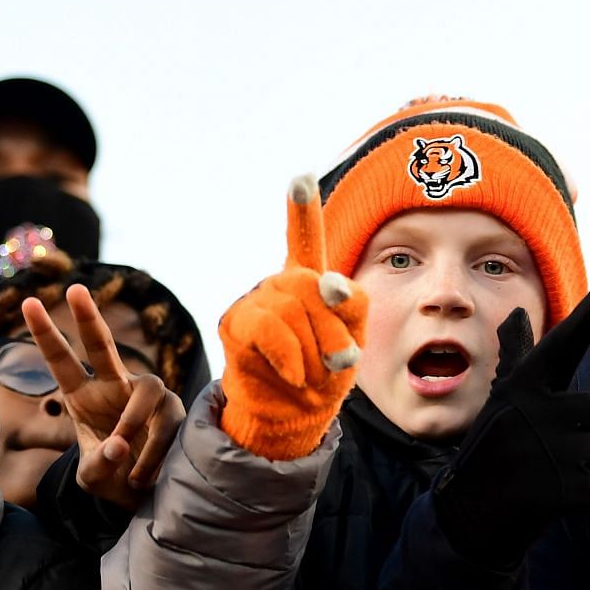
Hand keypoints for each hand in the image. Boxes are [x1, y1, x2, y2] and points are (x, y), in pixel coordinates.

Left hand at [20, 284, 183, 511]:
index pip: (62, 362)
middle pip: (103, 347)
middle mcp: (116, 388)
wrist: (148, 496)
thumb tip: (120, 445)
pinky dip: (156, 451)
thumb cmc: (114, 480)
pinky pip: (170, 422)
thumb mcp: (94, 478)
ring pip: (148, 390)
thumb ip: (99, 464)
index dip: (46, 334)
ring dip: (133, 423)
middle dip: (88, 318)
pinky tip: (144, 476)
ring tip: (127, 463)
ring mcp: (150, 398)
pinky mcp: (177, 412)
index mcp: (84, 398)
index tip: (29, 303)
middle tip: (74, 290)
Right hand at [218, 176, 368, 460]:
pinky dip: (291, 355)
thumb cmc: (327, 370)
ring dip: (315, 348)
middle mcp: (280, 282)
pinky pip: (270, 328)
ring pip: (293, 309)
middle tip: (341, 360)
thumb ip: (351, 304)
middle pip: (314, 285)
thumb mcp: (354, 336)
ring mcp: (255, 299)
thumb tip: (324, 284)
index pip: (306, 239)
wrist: (295, 412)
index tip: (299, 177)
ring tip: (316, 372)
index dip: (301, 209)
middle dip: (334, 327)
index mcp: (311, 279)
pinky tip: (296, 373)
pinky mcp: (235, 322)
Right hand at [433, 282, 589, 568]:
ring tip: (542, 476)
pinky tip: (544, 501)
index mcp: (521, 387)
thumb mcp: (503, 402)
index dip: (586, 317)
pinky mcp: (552, 488)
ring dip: (580, 470)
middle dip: (582, 436)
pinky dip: (577, 501)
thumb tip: (517, 314)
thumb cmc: (494, 453)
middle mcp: (529, 410)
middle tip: (544, 454)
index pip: (561, 346)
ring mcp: (540, 448)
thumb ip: (517, 359)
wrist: (465, 518)